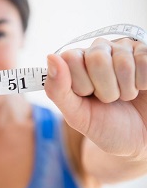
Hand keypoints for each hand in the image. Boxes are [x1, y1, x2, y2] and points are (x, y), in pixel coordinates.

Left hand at [45, 38, 146, 156]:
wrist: (139, 138)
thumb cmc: (105, 126)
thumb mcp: (76, 115)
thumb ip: (58, 90)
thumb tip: (51, 57)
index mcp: (76, 63)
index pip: (70, 58)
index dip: (80, 84)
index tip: (87, 96)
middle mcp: (98, 50)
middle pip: (96, 58)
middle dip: (104, 89)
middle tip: (109, 99)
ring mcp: (124, 49)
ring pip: (123, 62)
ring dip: (126, 90)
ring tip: (126, 96)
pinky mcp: (146, 52)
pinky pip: (145, 61)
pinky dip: (143, 84)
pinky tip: (141, 88)